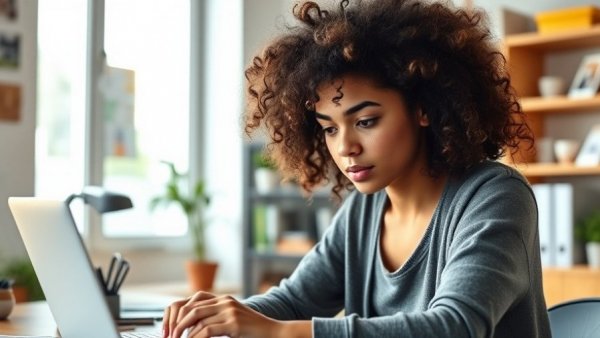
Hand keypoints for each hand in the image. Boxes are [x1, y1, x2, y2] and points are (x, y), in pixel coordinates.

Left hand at [163, 291, 281, 337]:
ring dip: (184, 333)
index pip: (194, 301)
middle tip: (170, 337)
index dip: (180, 314)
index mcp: (224, 299)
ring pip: (197, 319)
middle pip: (192, 308)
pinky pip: (207, 330)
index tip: (172, 328)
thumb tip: (193, 328)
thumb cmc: (252, 330)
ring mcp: (230, 311)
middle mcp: (225, 302)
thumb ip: (216, 319)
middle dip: (178, 324)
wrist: (273, 332)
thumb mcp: (232, 320)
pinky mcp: (234, 324)